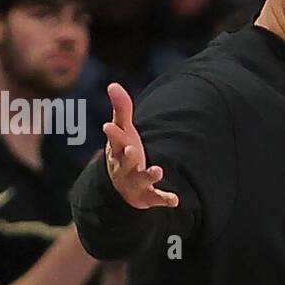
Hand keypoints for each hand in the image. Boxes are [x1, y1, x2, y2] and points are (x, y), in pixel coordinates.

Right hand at [103, 82, 179, 208]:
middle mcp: (123, 168)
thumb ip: (121, 109)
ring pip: (140, 180)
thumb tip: (113, 84)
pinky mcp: (147, 196)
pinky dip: (164, 199)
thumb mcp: (124, 132)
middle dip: (127, 156)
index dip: (112, 134)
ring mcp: (134, 183)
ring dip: (148, 175)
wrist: (123, 187)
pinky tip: (175, 200)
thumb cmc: (124, 152)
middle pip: (124, 162)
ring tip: (158, 170)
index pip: (113, 141)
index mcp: (116, 151)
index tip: (109, 126)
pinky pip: (155, 198)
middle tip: (132, 150)